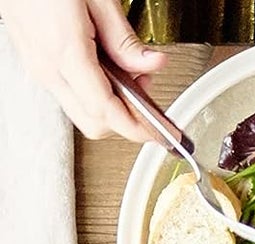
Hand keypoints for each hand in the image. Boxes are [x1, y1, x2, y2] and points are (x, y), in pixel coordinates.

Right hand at [0, 0, 165, 142]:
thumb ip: (124, 39)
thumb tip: (152, 64)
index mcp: (64, 51)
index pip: (105, 112)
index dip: (137, 128)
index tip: (159, 133)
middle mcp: (47, 67)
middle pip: (93, 123)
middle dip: (125, 120)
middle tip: (145, 98)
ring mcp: (38, 67)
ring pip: (81, 112)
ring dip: (109, 107)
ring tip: (127, 78)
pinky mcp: (35, 62)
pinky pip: (69, 94)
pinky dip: (93, 94)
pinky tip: (105, 71)